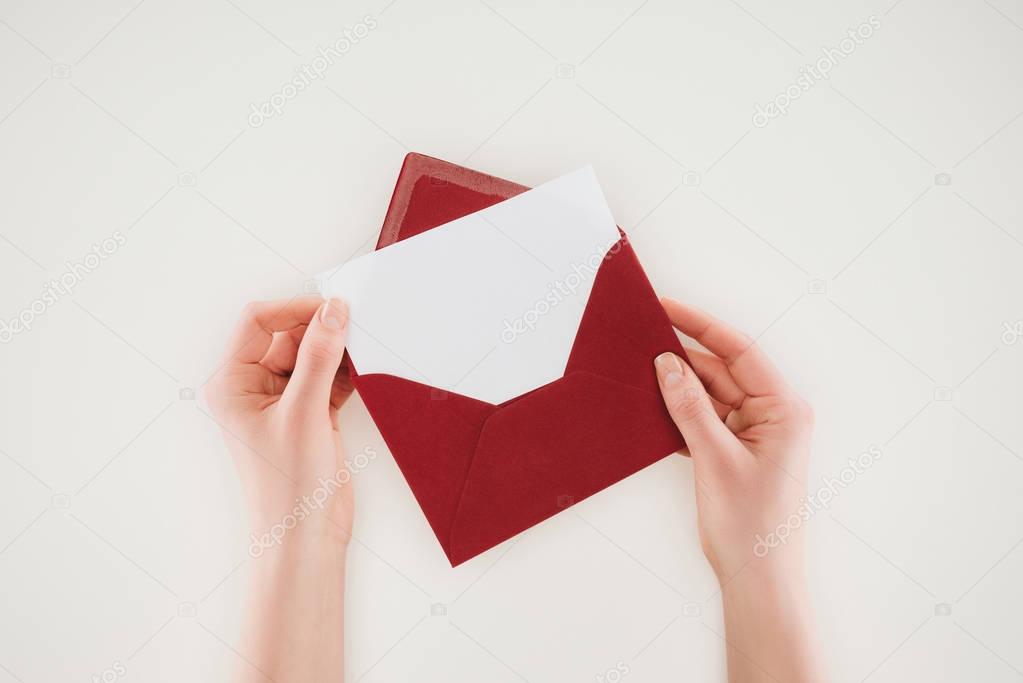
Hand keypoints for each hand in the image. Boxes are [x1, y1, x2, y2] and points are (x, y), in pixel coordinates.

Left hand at [205, 296, 353, 547]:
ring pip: (314, 356)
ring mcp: (284, 402)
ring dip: (339, 352)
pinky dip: (348, 373)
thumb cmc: (287, 487)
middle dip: (322, 332)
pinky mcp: (311, 414)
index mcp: (233, 383)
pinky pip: (329, 377)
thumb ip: (318, 357)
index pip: (259, 323)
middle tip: (357, 331)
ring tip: (364, 356)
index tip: (333, 309)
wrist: (306, 538)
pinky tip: (365, 374)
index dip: (296, 310)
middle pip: (290, 336)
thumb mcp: (303, 413)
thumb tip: (332, 311)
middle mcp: (254, 388)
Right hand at [653, 297, 812, 580]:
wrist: (758, 580)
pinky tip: (653, 409)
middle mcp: (774, 415)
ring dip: (678, 388)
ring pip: (711, 395)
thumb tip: (666, 363)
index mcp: (784, 409)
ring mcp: (755, 433)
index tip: (665, 306)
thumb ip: (689, 407)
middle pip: (722, 370)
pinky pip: (706, 419)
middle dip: (682, 357)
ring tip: (639, 373)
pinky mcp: (737, 451)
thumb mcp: (714, 459)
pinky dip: (681, 414)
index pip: (738, 351)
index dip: (700, 325)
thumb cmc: (752, 526)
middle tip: (640, 340)